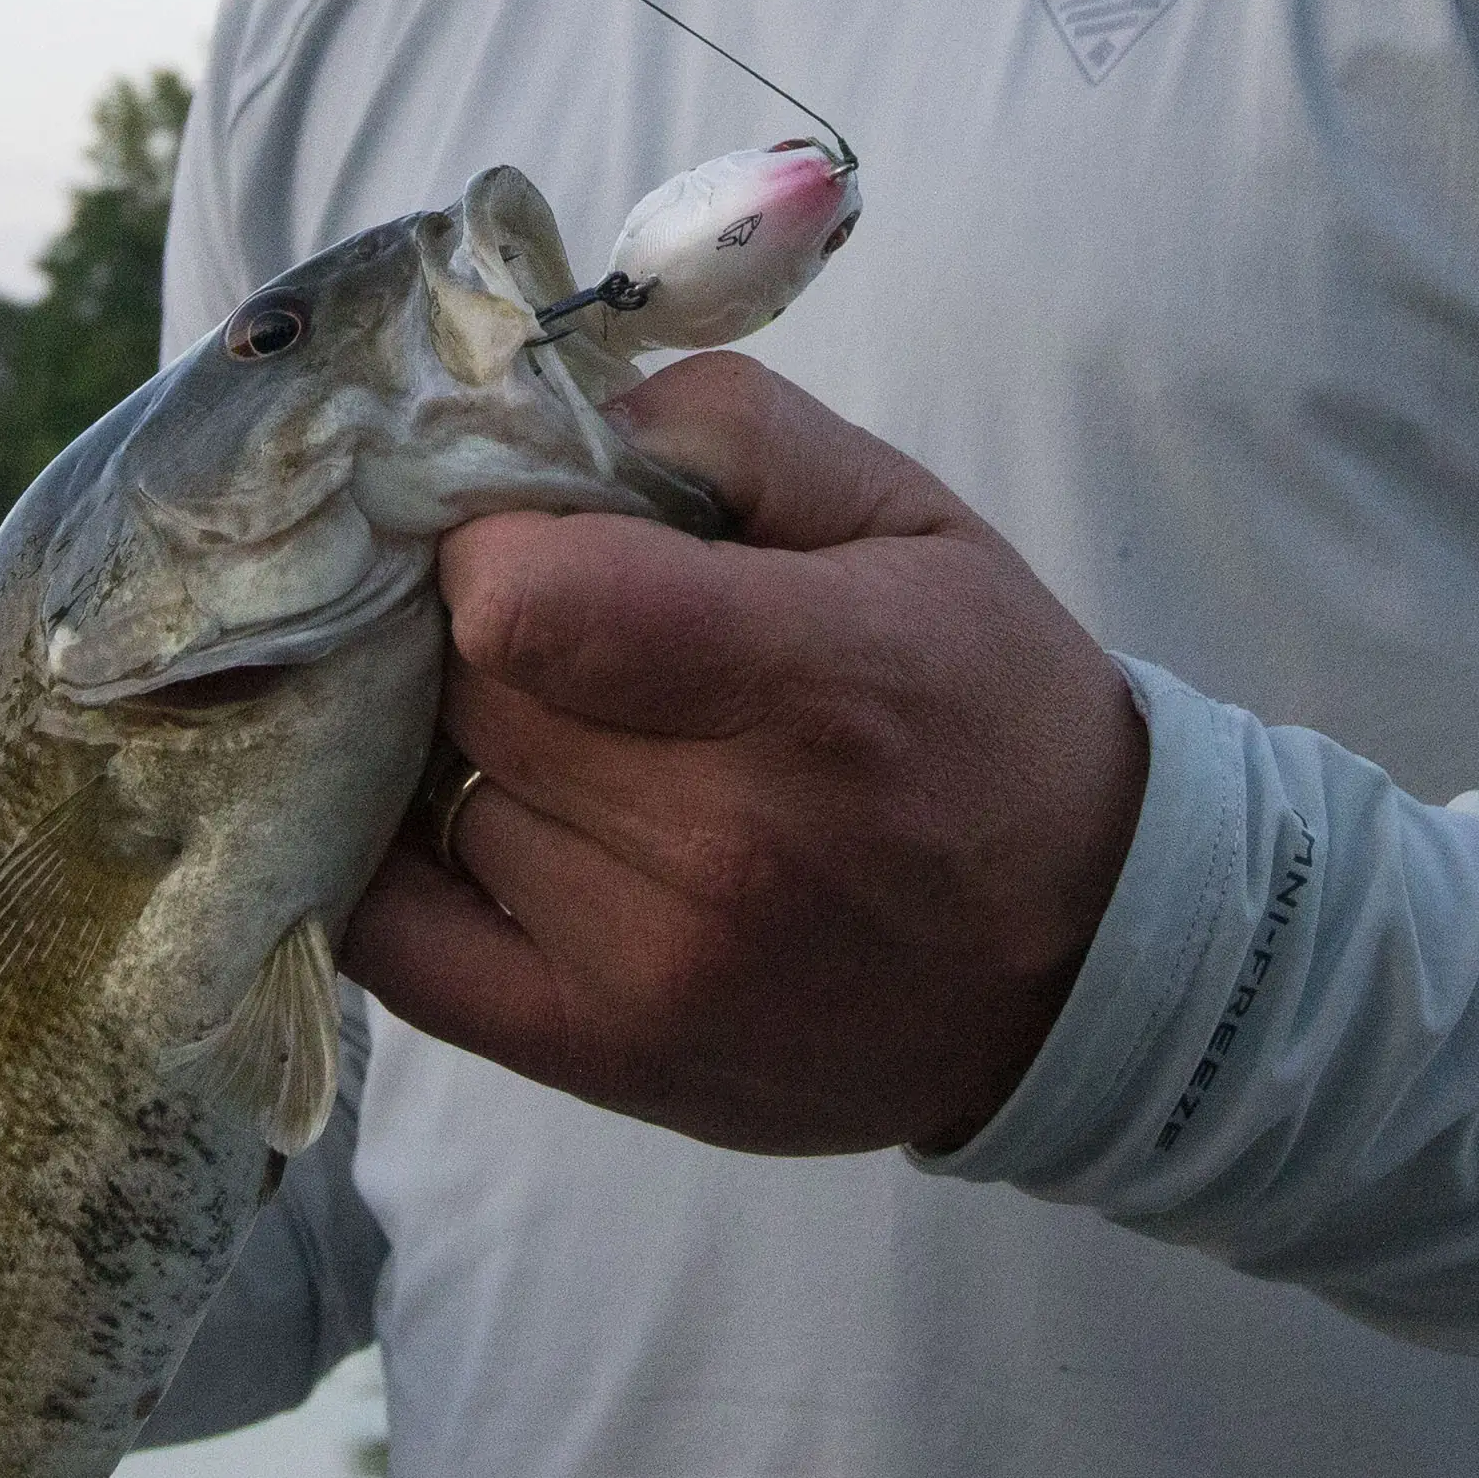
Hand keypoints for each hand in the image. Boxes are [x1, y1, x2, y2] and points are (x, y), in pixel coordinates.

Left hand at [348, 353, 1147, 1154]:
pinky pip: (396, 948)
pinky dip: (393, 865)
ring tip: (551, 731)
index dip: (490, 541)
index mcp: (809, 681)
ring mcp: (650, 966)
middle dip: (471, 632)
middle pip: (466, 691)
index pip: (525, 602)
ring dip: (453, 748)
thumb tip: (545, 420)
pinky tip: (451, 817)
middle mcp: (722, 841)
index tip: (531, 533)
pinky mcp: (600, 1056)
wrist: (1085, 960)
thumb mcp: (908, 516)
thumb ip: (728, 430)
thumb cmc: (990, 711)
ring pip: (427, 800)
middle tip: (546, 627)